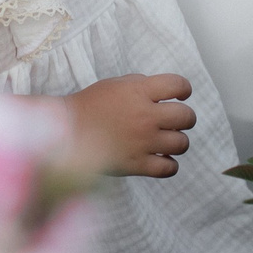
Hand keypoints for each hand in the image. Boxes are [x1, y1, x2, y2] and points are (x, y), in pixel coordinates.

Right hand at [66, 74, 194, 177]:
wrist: (65, 131)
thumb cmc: (89, 106)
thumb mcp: (115, 84)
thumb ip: (141, 85)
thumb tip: (165, 93)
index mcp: (139, 92)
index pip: (179, 85)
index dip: (184, 90)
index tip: (180, 95)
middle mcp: (145, 116)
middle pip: (187, 116)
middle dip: (184, 118)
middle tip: (174, 121)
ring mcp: (142, 142)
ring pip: (182, 143)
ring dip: (177, 142)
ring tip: (165, 141)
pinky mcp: (136, 164)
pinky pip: (169, 168)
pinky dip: (169, 165)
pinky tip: (160, 159)